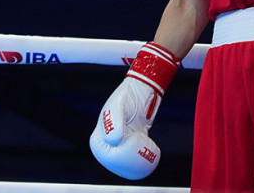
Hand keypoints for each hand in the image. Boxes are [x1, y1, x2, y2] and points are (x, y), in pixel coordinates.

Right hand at [89, 42, 179, 179]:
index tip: (131, 152)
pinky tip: (154, 152)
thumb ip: (115, 123)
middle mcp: (108, 142)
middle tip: (143, 157)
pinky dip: (145, 154)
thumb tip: (114, 141)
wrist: (142, 90)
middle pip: (118, 160)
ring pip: (128, 159)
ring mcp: (122, 142)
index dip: (118, 160)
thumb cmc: (127, 96)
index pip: (105, 156)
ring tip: (149, 158)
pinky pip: (138, 153)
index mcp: (99, 137)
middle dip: (130, 163)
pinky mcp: (134, 140)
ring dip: (138, 162)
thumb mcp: (119, 107)